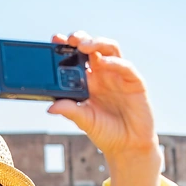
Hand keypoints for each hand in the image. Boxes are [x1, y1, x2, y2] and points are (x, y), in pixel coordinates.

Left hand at [47, 32, 159, 162]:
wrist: (127, 146)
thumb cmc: (105, 132)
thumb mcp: (83, 120)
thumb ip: (70, 110)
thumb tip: (50, 107)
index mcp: (88, 81)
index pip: (77, 58)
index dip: (67, 47)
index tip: (54, 39)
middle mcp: (103, 74)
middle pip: (93, 48)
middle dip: (81, 39)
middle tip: (69, 39)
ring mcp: (119, 76)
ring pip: (110, 49)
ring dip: (97, 43)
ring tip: (83, 45)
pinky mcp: (134, 82)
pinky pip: (125, 66)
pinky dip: (114, 62)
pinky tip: (103, 62)